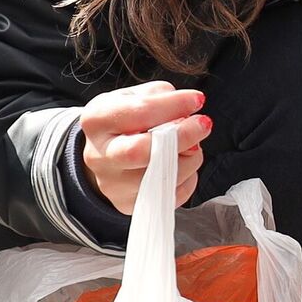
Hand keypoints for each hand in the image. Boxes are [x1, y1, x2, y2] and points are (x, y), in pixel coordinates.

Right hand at [80, 81, 210, 214]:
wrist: (106, 153)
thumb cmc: (124, 121)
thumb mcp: (134, 97)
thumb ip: (160, 97)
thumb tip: (186, 111)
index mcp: (97, 121)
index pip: (138, 112)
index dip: (173, 105)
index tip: (197, 100)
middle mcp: (100, 156)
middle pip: (142, 152)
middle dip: (182, 137)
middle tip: (203, 124)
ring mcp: (113, 185)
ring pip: (164, 176)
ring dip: (190, 157)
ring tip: (191, 145)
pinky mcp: (129, 204)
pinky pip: (173, 194)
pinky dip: (187, 177)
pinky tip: (181, 163)